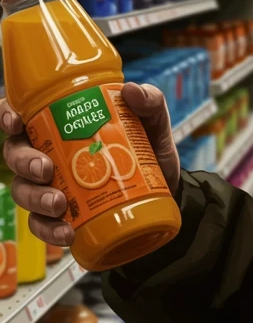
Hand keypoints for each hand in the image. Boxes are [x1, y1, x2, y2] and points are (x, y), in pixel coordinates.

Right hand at [1, 84, 180, 247]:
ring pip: (23, 190)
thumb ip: (148, 101)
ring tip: (59, 204)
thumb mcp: (152, 120)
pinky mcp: (62, 214)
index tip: (16, 122)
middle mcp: (47, 152)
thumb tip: (132, 91)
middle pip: (15, 153)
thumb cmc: (146, 147)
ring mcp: (51, 185)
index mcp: (58, 124)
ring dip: (36, 198)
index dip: (7, 116)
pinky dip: (49, 229)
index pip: (20, 115)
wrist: (166, 188)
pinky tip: (66, 231)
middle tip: (45, 169)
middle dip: (24, 161)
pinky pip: (42, 224)